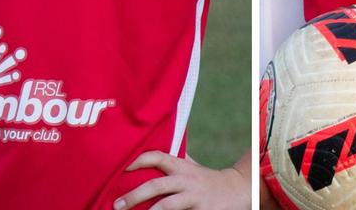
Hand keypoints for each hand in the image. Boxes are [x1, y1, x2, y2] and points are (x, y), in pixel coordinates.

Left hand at [113, 152, 250, 209]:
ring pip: (168, 205)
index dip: (137, 159)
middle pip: (156, 185)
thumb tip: (148, 151)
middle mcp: (185, 179)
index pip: (155, 156)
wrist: (237, 190)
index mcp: (180, 166)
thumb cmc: (206, 179)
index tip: (119, 166)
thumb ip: (172, 160)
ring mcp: (194, 196)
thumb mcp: (190, 166)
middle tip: (117, 204)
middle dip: (135, 195)